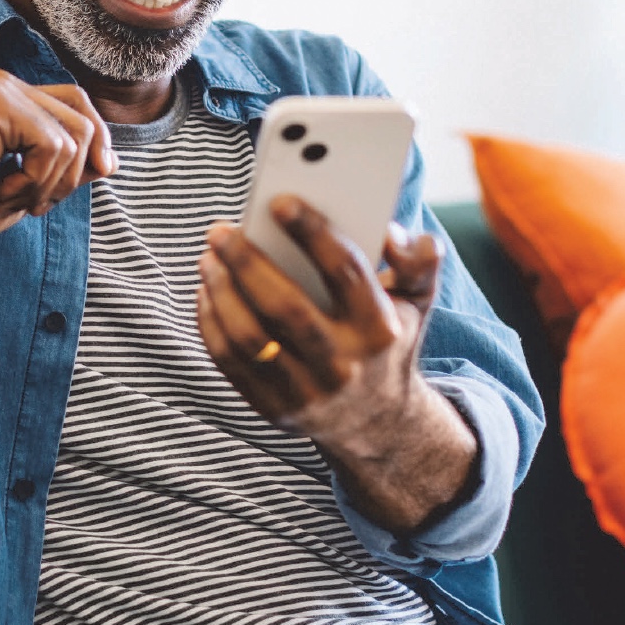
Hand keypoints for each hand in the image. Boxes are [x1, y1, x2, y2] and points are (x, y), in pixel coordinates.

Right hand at [0, 69, 116, 244]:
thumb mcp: (28, 188)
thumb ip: (67, 168)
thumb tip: (112, 160)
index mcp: (10, 98)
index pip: (78, 103)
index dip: (99, 138)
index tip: (102, 171)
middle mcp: (6, 84)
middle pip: (84, 120)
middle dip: (74, 173)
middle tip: (34, 205)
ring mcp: (1, 89)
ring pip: (74, 137)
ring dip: (50, 184)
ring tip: (8, 198)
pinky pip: (53, 146)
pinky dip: (34, 182)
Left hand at [196, 196, 476, 531]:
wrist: (378, 423)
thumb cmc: (388, 341)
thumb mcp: (416, 301)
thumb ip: (417, 260)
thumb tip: (392, 232)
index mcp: (380, 328)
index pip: (344, 271)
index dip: (312, 232)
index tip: (279, 201)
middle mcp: (344, 365)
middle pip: (286, 307)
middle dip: (247, 262)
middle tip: (221, 230)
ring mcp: (307, 393)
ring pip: (250, 338)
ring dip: (221, 291)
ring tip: (209, 256)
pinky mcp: (274, 409)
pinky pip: (230, 362)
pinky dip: (211, 321)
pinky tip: (208, 290)